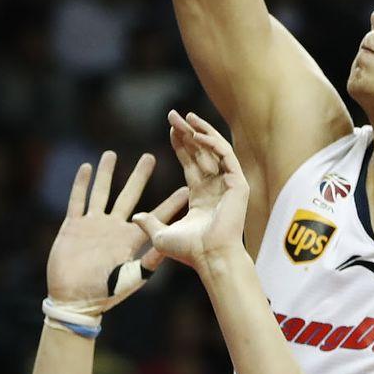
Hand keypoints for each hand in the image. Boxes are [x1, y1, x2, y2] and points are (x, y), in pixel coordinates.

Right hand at [47, 150, 188, 310]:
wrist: (75, 300)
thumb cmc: (105, 294)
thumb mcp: (132, 277)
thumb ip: (150, 261)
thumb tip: (171, 247)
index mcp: (130, 238)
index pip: (155, 216)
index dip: (170, 203)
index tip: (185, 188)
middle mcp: (114, 227)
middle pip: (129, 195)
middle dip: (139, 176)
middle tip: (150, 156)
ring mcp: (93, 225)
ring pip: (101, 192)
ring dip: (107, 173)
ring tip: (112, 153)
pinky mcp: (74, 226)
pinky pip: (77, 200)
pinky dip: (81, 184)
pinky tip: (86, 168)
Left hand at [135, 110, 250, 266]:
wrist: (210, 258)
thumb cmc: (189, 252)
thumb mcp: (162, 235)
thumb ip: (149, 223)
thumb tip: (135, 217)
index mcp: (202, 198)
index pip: (192, 164)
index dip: (181, 146)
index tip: (170, 130)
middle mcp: (217, 188)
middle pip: (202, 152)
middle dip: (188, 133)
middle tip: (173, 115)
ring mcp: (229, 184)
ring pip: (215, 149)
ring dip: (200, 131)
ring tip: (184, 117)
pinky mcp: (237, 183)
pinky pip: (225, 155)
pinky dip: (212, 142)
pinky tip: (196, 134)